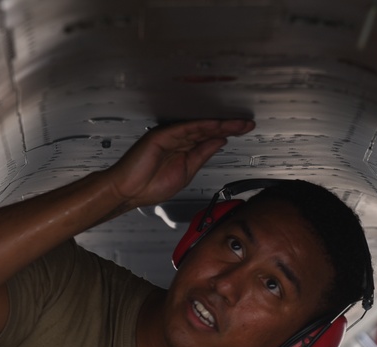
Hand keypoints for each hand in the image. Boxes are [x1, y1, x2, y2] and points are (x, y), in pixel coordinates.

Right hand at [104, 119, 254, 210]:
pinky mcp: (161, 135)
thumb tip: (219, 143)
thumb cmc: (150, 186)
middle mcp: (178, 140)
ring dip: (219, 124)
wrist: (129, 191)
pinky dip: (201, 126)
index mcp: (184, 150)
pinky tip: (216, 125)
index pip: (210, 139)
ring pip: (199, 127)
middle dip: (229, 127)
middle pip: (208, 130)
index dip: (228, 134)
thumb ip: (202, 155)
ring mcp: (170, 136)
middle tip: (247, 124)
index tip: (244, 132)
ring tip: (237, 123)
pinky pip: (185, 128)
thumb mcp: (187, 172)